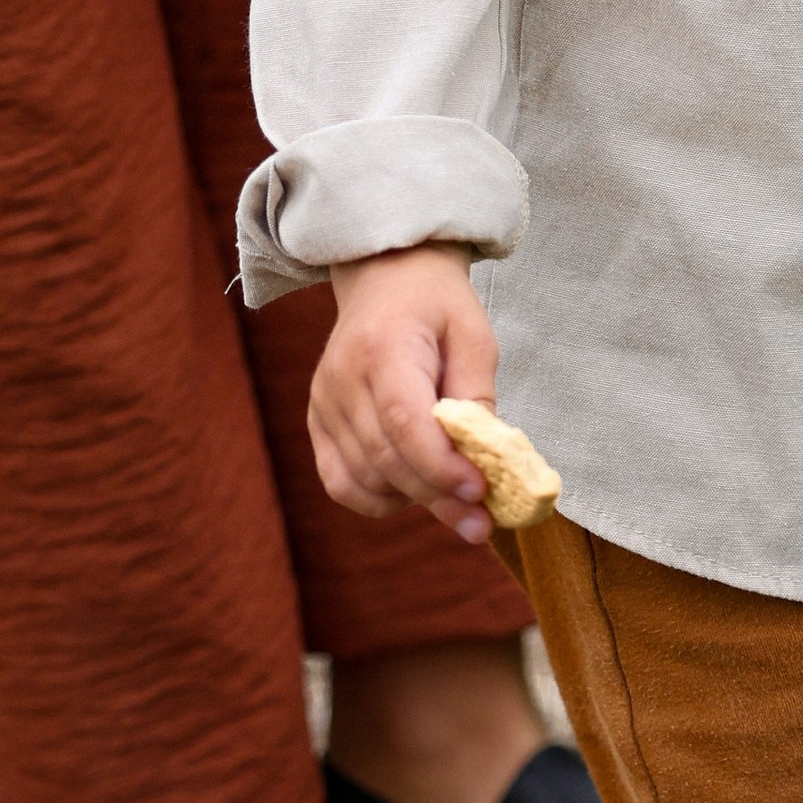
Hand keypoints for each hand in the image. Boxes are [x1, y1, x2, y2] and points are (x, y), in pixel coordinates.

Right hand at [310, 247, 500, 543]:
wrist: (386, 278)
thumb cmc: (437, 306)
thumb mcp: (474, 335)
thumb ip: (476, 395)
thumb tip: (484, 459)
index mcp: (383, 347)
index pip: (403, 421)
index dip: (440, 464)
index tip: (480, 490)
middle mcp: (341, 379)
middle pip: (385, 458)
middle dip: (437, 497)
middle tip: (481, 524)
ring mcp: (322, 403)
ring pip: (364, 479)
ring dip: (413, 499)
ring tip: (456, 499)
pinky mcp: (317, 423)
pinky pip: (340, 483)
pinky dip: (378, 499)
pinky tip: (414, 493)